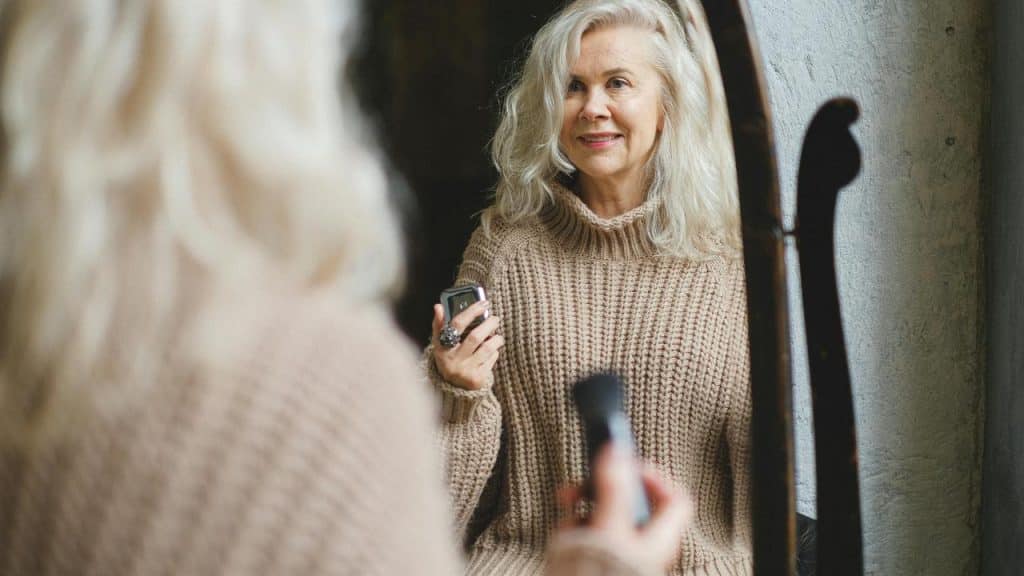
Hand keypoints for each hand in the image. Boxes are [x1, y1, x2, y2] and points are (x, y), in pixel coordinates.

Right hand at [431, 300, 504, 390]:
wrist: (454, 388)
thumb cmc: (449, 358)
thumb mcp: (441, 344)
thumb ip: (440, 325)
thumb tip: (438, 306)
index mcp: (442, 348)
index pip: (456, 325)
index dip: (470, 312)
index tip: (482, 303)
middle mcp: (452, 360)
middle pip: (475, 337)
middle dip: (489, 325)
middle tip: (495, 319)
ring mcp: (465, 371)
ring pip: (487, 348)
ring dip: (496, 339)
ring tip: (497, 336)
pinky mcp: (477, 379)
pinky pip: (491, 360)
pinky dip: (494, 353)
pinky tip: (491, 352)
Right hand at [556, 447, 691, 569]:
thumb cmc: (602, 575)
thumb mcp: (609, 528)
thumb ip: (613, 488)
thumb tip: (617, 450)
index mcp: (659, 539)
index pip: (675, 499)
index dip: (655, 478)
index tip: (629, 464)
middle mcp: (644, 546)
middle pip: (633, 501)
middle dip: (605, 486)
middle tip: (586, 480)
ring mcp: (621, 553)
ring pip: (608, 514)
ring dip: (586, 504)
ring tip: (568, 503)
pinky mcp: (599, 560)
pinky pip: (591, 532)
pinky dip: (577, 525)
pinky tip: (566, 530)